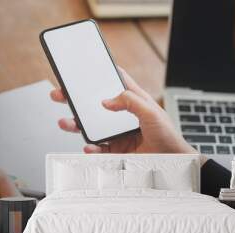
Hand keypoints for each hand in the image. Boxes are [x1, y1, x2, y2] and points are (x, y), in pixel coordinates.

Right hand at [51, 67, 200, 156]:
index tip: (84, 68)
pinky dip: (91, 148)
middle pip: (95, 105)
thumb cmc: (169, 136)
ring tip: (65, 122)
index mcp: (133, 101)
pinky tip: (88, 146)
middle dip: (76, 100)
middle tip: (60, 95)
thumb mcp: (151, 112)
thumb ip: (130, 102)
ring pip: (91, 127)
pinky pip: (98, 148)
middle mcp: (122, 117)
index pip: (114, 83)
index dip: (100, 74)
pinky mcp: (115, 150)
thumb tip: (106, 101)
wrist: (173, 162)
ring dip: (76, 125)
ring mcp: (117, 134)